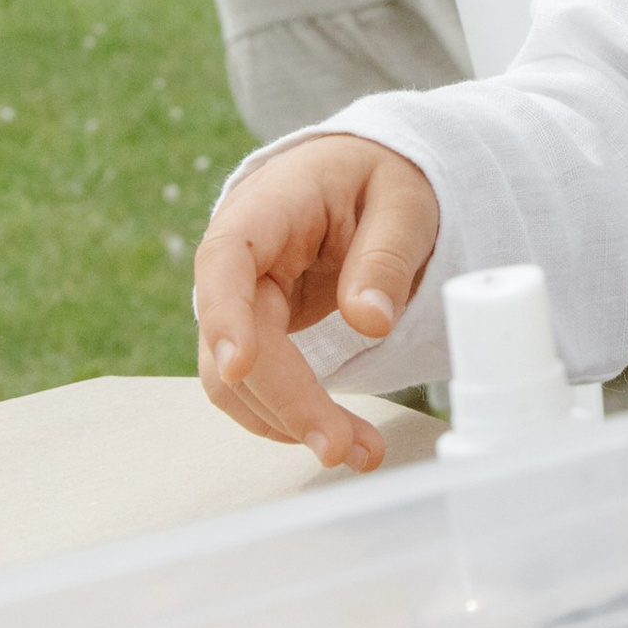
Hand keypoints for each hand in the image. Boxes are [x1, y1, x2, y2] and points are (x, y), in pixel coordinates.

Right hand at [193, 137, 441, 472]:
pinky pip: (258, 382)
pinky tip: (337, 433)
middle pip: (240, 338)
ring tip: (359, 451)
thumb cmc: (378, 178)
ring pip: (240, 377)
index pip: (225, 260)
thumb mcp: (403, 201)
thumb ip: (385, 257)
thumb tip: (370, 321)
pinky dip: (291, 414)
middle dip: (286, 399)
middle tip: (342, 446)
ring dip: (290, 419)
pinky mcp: (258, 331)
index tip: (237, 366)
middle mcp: (240, 257)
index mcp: (267, 206)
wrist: (362, 177)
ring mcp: (243, 299)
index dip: (224, 316)